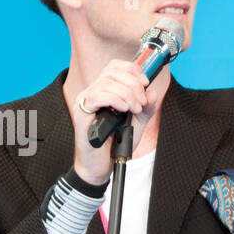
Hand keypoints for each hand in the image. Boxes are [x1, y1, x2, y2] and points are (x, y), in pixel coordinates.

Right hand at [69, 59, 157, 184]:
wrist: (100, 166)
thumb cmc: (114, 145)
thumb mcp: (136, 124)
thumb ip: (146, 108)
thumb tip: (152, 92)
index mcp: (104, 91)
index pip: (115, 66)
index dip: (132, 70)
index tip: (145, 84)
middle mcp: (92, 93)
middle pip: (112, 71)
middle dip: (133, 85)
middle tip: (141, 104)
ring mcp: (85, 102)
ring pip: (106, 82)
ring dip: (127, 94)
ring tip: (134, 110)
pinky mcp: (81, 113)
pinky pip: (97, 96)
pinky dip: (114, 99)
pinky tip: (123, 110)